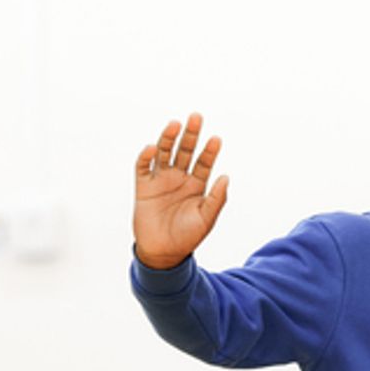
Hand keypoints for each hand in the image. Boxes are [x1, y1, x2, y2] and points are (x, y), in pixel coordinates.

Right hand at [132, 112, 228, 269]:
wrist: (163, 253)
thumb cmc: (188, 237)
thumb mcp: (207, 218)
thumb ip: (216, 198)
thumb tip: (226, 176)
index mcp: (196, 185)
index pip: (204, 162)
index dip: (209, 150)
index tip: (216, 139)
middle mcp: (179, 178)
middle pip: (185, 151)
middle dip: (191, 135)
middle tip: (196, 117)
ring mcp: (161, 180)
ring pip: (164, 153)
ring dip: (168, 138)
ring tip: (175, 124)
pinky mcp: (143, 186)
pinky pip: (143, 167)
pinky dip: (146, 156)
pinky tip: (153, 148)